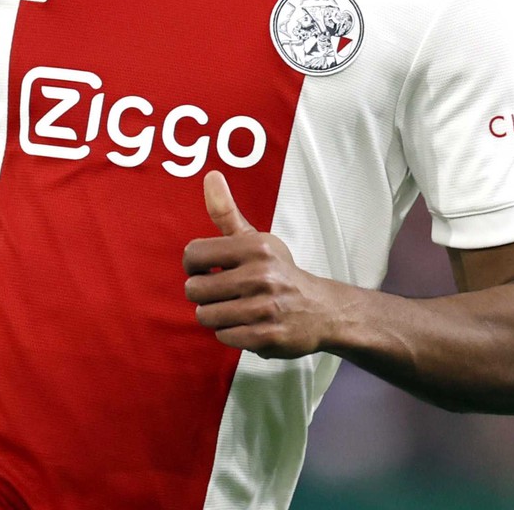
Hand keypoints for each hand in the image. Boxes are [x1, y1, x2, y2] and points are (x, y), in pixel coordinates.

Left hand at [182, 171, 346, 358]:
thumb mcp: (255, 240)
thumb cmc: (278, 271)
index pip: (193, 254)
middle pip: (194, 289)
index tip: (206, 268)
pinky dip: (230, 332)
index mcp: (254, 248)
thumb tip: (210, 176)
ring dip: (215, 315)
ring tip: (235, 308)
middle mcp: (260, 276)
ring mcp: (264, 308)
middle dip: (202, 293)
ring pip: (205, 315)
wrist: (321, 310)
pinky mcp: (267, 336)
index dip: (193, 264)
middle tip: (222, 292)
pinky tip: (247, 323)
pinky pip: (223, 336)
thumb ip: (226, 212)